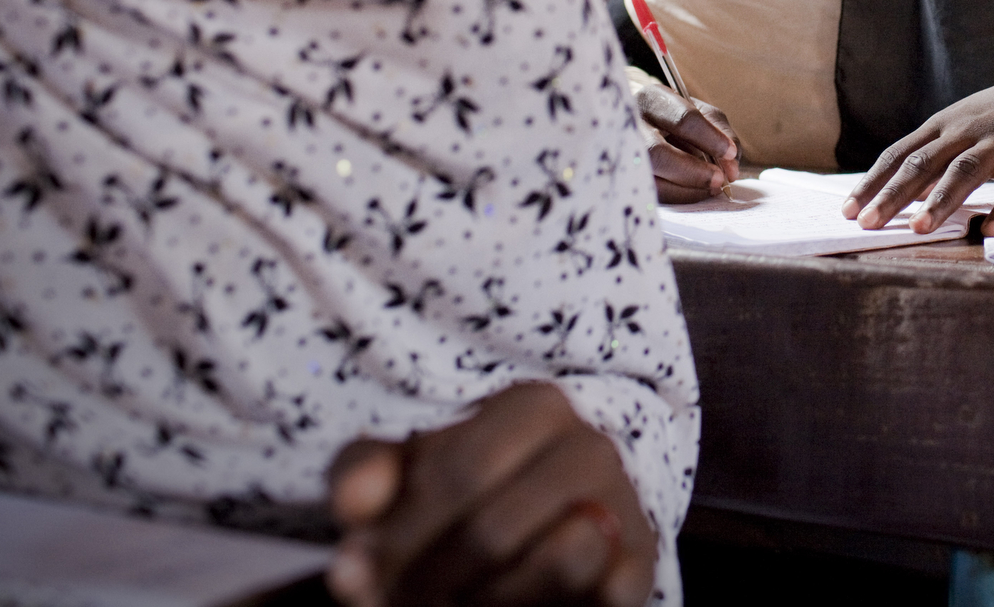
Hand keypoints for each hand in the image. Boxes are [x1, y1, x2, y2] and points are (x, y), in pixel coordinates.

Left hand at [326, 382, 656, 606]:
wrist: (555, 517)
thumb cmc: (463, 492)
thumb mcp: (407, 472)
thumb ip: (366, 474)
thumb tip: (352, 507)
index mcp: (534, 406)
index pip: (456, 475)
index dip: (398, 537)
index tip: (357, 575)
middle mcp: (591, 447)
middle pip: (493, 533)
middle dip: (432, 584)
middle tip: (399, 603)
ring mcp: (624, 506)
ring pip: (559, 564)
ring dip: (489, 602)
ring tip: (456, 602)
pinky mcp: (641, 565)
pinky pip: (602, 597)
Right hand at [634, 81, 740, 203]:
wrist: (641, 124)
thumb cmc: (676, 118)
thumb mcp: (701, 113)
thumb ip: (722, 133)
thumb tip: (731, 168)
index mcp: (653, 99)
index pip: (682, 119)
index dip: (710, 138)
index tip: (731, 153)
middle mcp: (630, 124)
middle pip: (657, 153)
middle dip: (694, 171)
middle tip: (720, 180)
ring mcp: (622, 153)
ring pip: (650, 178)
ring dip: (687, 189)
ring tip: (711, 188)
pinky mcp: (625, 176)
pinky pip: (650, 193)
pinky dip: (677, 197)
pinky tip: (694, 192)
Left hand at [840, 73, 993, 237]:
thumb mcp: (962, 126)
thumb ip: (933, 156)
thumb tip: (896, 192)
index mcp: (944, 125)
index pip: (899, 153)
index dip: (873, 181)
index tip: (848, 210)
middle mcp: (967, 131)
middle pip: (924, 163)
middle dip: (894, 194)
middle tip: (868, 223)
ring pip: (966, 172)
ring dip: (941, 200)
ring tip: (918, 228)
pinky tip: (990, 231)